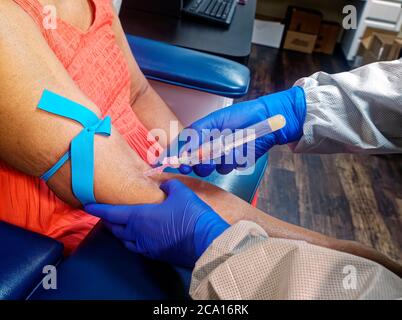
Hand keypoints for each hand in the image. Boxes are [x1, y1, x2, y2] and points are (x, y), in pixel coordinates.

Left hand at [85, 179, 228, 267]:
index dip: (98, 209)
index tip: (87, 206)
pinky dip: (133, 240)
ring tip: (121, 224)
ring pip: (125, 241)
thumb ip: (168, 186)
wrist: (206, 242)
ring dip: (120, 232)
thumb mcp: (180, 192)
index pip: (111, 213)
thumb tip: (163, 185)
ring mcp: (147, 247)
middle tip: (107, 213)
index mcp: (139, 217)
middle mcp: (138, 234)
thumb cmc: (191, 215)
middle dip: (109, 220)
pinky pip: (138, 247)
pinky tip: (141, 235)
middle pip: (115, 228)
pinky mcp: (156, 255)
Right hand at [179, 87, 306, 176]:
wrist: (265, 119)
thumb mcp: (214, 120)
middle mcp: (211, 149)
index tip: (176, 164)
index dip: (179, 159)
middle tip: (207, 156)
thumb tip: (182, 150)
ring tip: (232, 145)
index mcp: (202, 137)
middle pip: (198, 166)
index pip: (185, 151)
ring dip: (222, 158)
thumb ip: (197, 134)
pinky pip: (231, 167)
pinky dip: (236, 158)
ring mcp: (224, 157)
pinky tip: (243, 148)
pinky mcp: (238, 163)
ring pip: (215, 168)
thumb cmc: (240, 115)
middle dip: (202, 163)